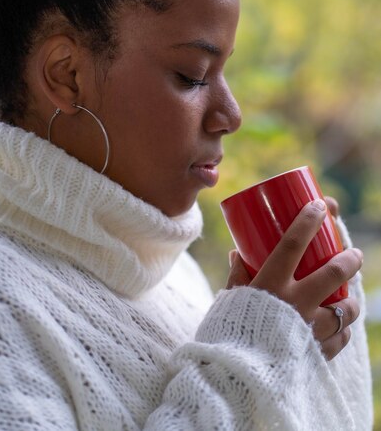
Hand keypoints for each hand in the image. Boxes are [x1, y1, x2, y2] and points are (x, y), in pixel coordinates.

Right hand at [226, 199, 362, 359]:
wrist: (235, 379)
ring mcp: (309, 329)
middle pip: (334, 272)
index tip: (320, 205)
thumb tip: (237, 253)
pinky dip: (342, 330)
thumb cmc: (229, 332)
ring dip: (351, 301)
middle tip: (354, 254)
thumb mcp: (231, 298)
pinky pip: (340, 339)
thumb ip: (238, 275)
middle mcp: (294, 303)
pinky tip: (339, 327)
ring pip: (345, 309)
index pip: (294, 242)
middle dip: (350, 259)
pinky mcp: (317, 353)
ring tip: (350, 298)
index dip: (309, 219)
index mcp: (270, 284)